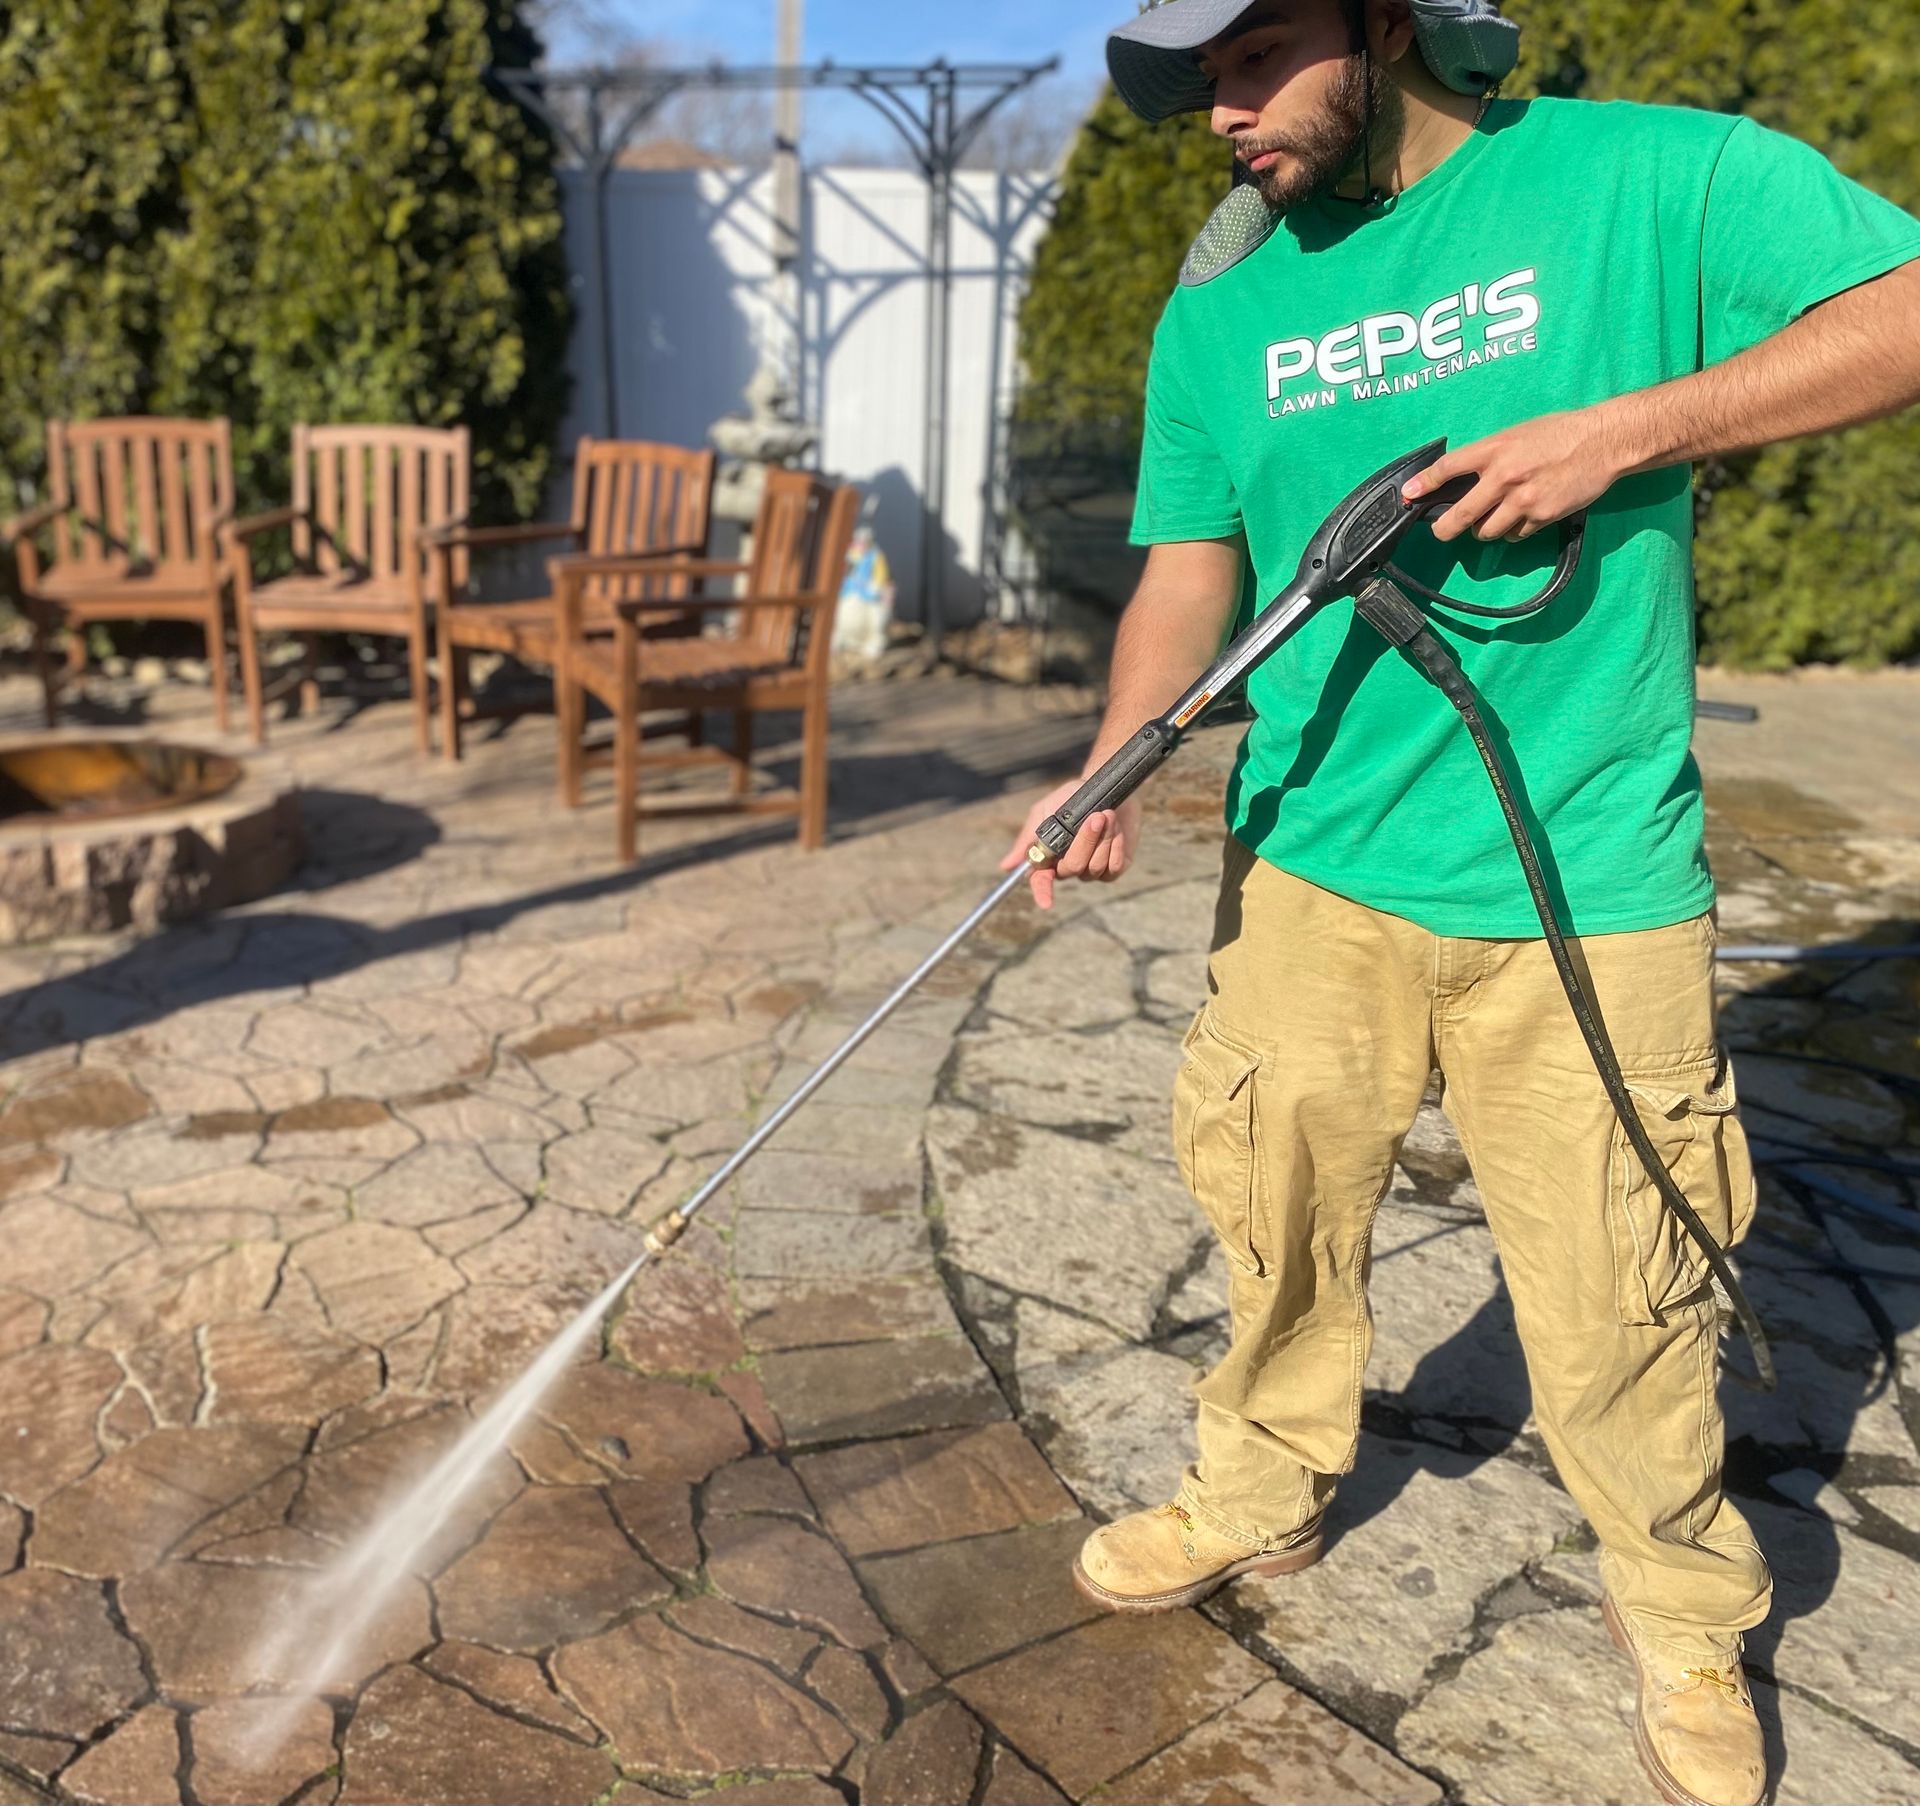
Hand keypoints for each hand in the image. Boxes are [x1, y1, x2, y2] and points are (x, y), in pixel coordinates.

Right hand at [999, 779, 1141, 909]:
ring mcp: (1093, 869)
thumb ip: (1029, 838)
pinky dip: (1115, 846)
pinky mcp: (1115, 866)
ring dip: (1103, 838)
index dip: (1042, 892)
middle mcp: (1069, 867)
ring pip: (1094, 867)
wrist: (1106, 787)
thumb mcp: (1045, 811)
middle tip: (1095, 818)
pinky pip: (1114, 867)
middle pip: (1072, 868)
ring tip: (1106, 814)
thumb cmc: (1072, 798)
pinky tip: (1115, 828)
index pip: (1041, 881)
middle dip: (1084, 842)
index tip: (1046, 902)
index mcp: (1049, 857)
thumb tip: (1006, 866)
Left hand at [1402, 408, 1627, 542]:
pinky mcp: (1541, 517)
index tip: (1409, 494)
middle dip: (1444, 529)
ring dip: (1484, 529)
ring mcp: (1522, 500)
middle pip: (1459, 516)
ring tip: (1493, 517)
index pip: (1448, 467)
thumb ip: (1490, 455)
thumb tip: (1463, 477)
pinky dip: (1513, 530)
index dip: (1424, 483)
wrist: (1603, 442)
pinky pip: (1515, 535)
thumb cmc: (1560, 433)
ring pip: (1486, 532)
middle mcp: (1504, 476)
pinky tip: (1523, 516)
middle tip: (1441, 531)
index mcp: (1495, 449)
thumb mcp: (1517, 434)